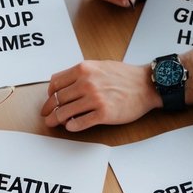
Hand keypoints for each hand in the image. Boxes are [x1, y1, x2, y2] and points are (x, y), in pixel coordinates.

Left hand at [41, 61, 159, 131]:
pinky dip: (72, 126)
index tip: (49, 100)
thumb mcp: (99, 66)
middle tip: (46, 115)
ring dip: (56, 119)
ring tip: (53, 123)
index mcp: (84, 69)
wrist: (146, 85)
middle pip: (58, 99)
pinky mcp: (104, 114)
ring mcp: (95, 99)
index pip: (55, 82)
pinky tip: (70, 126)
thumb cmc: (125, 75)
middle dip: (49, 109)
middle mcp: (87, 83)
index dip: (49, 93)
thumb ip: (81, 73)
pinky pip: (80, 122)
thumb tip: (64, 84)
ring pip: (65, 112)